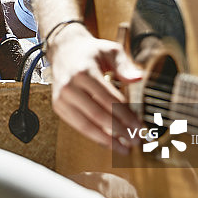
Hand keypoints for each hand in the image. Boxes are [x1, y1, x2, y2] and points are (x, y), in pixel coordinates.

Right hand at [46, 24, 142, 154]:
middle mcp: (70, 86)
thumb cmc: (90, 52)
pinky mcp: (58, 106)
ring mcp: (61, 98)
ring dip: (106, 140)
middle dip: (119, 130)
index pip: (109, 99)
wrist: (64, 49)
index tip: (139, 126)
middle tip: (135, 140)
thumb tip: (138, 78)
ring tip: (124, 148)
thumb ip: (124, 65)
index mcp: (84, 71)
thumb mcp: (110, 51)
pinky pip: (77, 126)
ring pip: (86, 125)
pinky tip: (108, 142)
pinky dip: (94, 136)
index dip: (126, 116)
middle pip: (98, 115)